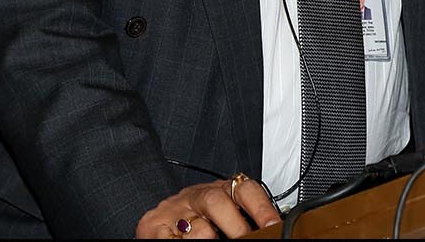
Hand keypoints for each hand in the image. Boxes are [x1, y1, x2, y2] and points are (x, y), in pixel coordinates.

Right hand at [135, 174, 280, 237]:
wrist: (155, 223)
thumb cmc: (195, 223)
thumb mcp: (221, 218)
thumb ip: (241, 220)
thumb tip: (268, 231)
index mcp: (219, 191)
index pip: (243, 189)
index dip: (260, 207)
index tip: (272, 226)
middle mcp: (196, 196)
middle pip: (216, 201)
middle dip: (235, 226)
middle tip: (246, 239)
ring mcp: (173, 210)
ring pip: (196, 228)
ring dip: (207, 240)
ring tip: (212, 240)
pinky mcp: (152, 226)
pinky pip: (172, 239)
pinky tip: (185, 241)